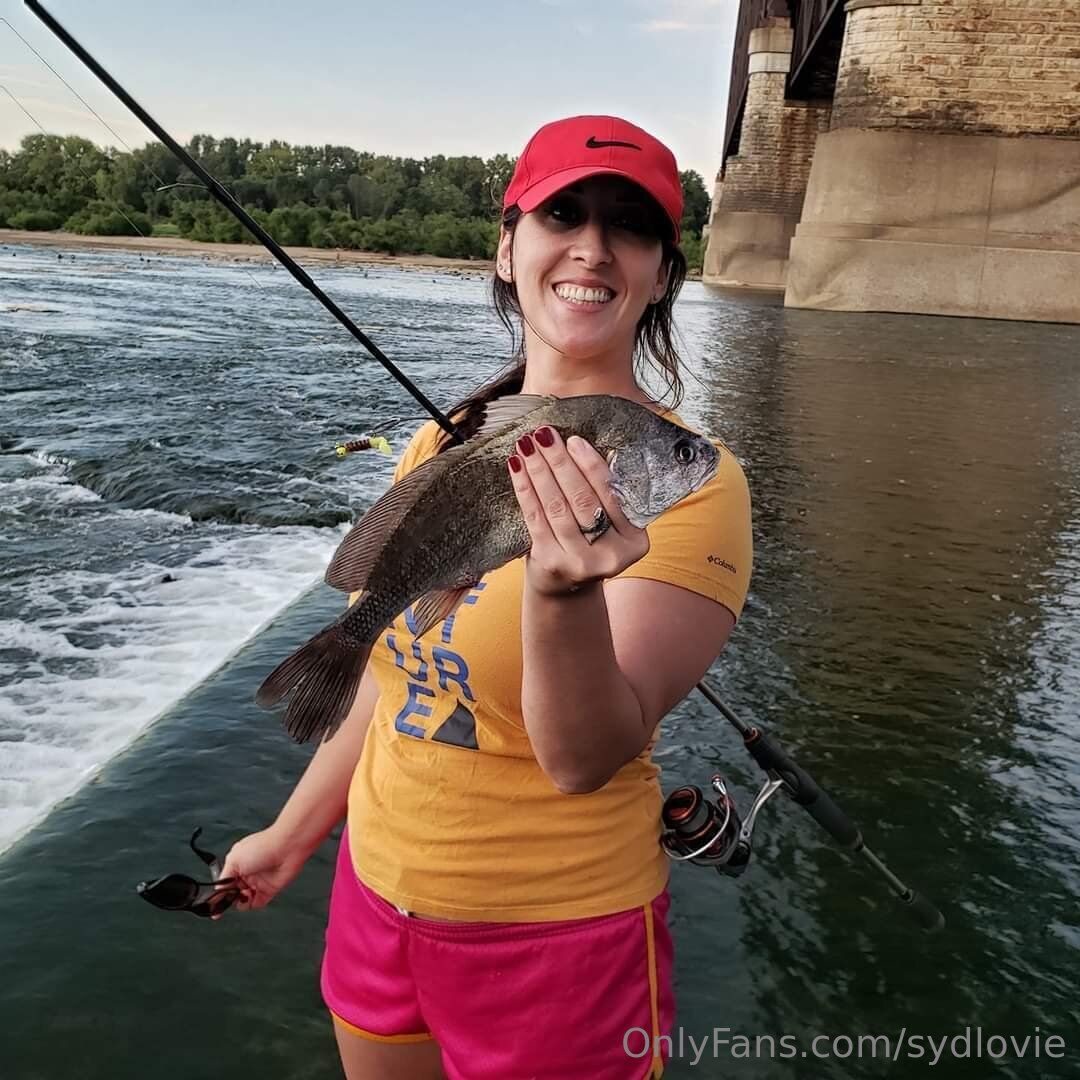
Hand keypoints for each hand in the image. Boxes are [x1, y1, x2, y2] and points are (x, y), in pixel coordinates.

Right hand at [213, 826, 307, 919]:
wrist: (287, 847)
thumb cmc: (263, 847)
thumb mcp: (234, 860)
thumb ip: (224, 877)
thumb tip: (218, 889)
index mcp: (237, 863)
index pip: (225, 882)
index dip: (219, 893)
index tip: (213, 903)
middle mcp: (247, 873)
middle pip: (233, 892)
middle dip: (229, 898)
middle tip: (228, 898)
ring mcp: (258, 882)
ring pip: (244, 900)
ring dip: (240, 901)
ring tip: (242, 894)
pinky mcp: (269, 890)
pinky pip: (257, 903)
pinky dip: (251, 904)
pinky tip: (250, 899)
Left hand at [508, 425, 648, 596]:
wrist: (567, 586)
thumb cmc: (590, 542)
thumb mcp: (610, 524)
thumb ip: (605, 495)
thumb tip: (578, 445)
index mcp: (635, 540)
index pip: (612, 494)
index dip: (591, 465)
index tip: (574, 440)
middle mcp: (612, 555)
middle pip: (583, 499)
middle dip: (560, 462)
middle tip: (544, 434)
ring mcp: (581, 563)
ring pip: (557, 507)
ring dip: (539, 471)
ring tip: (527, 446)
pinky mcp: (552, 563)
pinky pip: (536, 519)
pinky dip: (525, 490)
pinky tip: (517, 468)